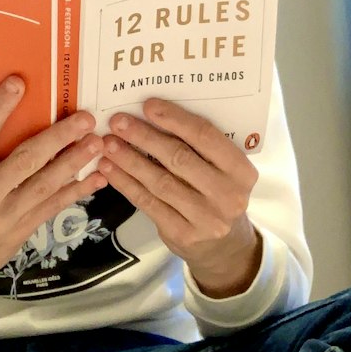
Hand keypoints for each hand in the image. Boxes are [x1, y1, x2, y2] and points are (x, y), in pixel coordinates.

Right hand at [0, 76, 105, 299]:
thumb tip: (13, 119)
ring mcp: (3, 217)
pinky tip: (96, 178)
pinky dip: (75, 191)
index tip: (19, 84)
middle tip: (84, 119)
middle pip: (25, 161)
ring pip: (45, 185)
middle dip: (58, 138)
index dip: (0, 109)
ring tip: (96, 143)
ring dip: (74, 162)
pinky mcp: (19, 233)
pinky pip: (51, 207)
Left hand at [98, 99, 261, 297]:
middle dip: (144, 137)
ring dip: (129, 159)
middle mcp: (228, 195)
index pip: (206, 137)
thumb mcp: (224, 170)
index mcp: (241, 171)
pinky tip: (109, 169)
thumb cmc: (217, 193)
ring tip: (109, 143)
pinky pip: (147, 202)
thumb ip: (201, 147)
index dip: (175, 119)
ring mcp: (206, 218)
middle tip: (118, 122)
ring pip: (160, 181)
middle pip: (179, 158)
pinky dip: (125, 183)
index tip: (148, 105)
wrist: (224, 246)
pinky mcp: (182, 234)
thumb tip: (154, 113)